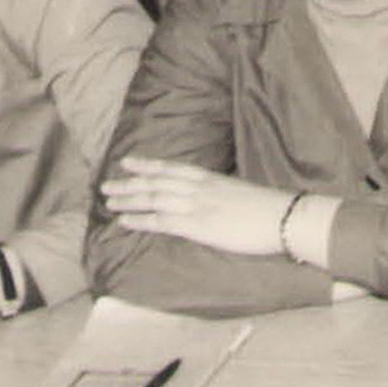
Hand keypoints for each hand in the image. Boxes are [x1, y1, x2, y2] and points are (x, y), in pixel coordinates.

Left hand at [100, 156, 292, 255]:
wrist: (282, 216)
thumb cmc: (266, 208)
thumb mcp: (237, 193)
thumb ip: (217, 194)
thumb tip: (205, 199)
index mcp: (210, 179)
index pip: (171, 168)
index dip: (147, 165)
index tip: (127, 161)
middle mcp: (198, 188)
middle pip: (156, 182)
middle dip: (129, 183)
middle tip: (105, 184)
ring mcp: (196, 206)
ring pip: (153, 198)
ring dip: (128, 199)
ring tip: (109, 201)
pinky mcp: (196, 225)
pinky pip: (161, 220)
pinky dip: (140, 219)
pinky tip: (123, 220)